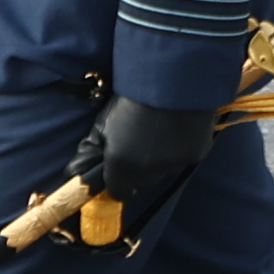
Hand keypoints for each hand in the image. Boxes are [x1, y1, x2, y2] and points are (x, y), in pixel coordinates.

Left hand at [75, 96, 218, 204]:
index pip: (119, 192)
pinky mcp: (197, 154)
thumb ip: (91, 150)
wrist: (172, 81)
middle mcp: (150, 172)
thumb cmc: (130, 98)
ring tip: (157, 132)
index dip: (116, 181)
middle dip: (137, 169)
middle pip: (142, 181)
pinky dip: (177, 149)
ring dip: (158, 159)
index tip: (115, 168)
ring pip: (163, 170)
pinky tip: (174, 129)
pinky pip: (182, 159)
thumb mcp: (102, 123)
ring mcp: (176, 164)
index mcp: (123, 166)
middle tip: (136, 143)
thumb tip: (75, 171)